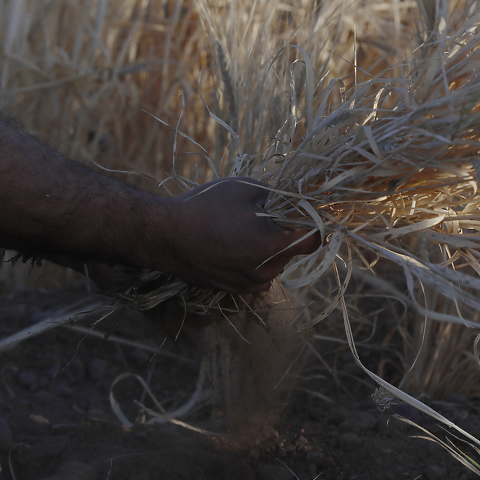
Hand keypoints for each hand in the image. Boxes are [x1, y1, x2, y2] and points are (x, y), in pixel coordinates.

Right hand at [158, 177, 320, 294]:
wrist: (165, 235)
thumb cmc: (206, 207)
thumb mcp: (248, 188)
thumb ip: (281, 195)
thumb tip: (300, 198)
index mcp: (274, 247)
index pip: (314, 240)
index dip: (314, 223)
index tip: (305, 213)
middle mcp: (267, 271)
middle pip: (293, 251)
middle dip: (285, 233)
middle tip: (265, 216)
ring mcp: (251, 285)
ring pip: (275, 263)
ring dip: (268, 248)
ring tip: (242, 230)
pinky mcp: (236, 290)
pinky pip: (257, 274)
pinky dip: (253, 261)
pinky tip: (233, 246)